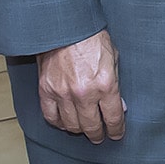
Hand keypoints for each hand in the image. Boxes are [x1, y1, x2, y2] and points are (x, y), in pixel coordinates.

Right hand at [37, 28, 124, 143]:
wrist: (66, 27)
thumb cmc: (92, 38)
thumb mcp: (113, 59)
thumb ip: (116, 84)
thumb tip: (119, 107)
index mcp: (104, 84)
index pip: (113, 117)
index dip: (116, 130)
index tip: (116, 134)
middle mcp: (83, 93)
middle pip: (91, 127)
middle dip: (98, 135)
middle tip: (100, 136)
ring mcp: (62, 94)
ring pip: (71, 126)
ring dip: (79, 130)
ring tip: (84, 129)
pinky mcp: (46, 91)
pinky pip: (51, 117)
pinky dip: (59, 123)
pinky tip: (65, 121)